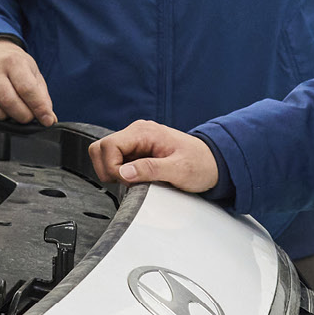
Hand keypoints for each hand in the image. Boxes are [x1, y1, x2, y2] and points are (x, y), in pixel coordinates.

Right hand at [0, 38, 55, 125]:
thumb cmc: (13, 64)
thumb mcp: (32, 72)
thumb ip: (41, 95)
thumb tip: (48, 118)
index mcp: (14, 62)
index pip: (27, 89)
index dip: (39, 108)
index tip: (46, 120)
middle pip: (7, 99)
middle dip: (21, 115)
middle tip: (27, 117)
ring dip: (0, 116)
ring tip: (8, 114)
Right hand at [89, 120, 220, 192]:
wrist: (213, 163)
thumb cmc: (200, 163)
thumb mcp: (178, 170)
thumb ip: (150, 169)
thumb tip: (124, 173)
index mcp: (144, 132)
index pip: (108, 146)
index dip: (112, 167)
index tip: (127, 181)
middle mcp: (136, 133)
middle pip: (100, 148)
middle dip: (107, 169)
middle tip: (127, 182)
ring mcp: (135, 142)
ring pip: (105, 155)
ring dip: (113, 172)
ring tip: (133, 180)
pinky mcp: (136, 151)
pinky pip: (116, 161)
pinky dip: (120, 173)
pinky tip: (137, 178)